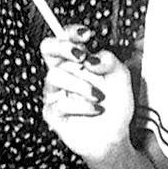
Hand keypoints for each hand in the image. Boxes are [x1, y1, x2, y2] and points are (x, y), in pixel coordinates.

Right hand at [41, 25, 133, 161]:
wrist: (115, 136)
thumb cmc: (114, 106)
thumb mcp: (120, 78)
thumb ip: (109, 61)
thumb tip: (92, 57)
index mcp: (75, 62)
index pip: (64, 38)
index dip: (70, 32)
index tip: (87, 34)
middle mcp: (62, 73)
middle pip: (47, 48)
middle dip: (63, 47)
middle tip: (81, 56)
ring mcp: (54, 92)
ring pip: (55, 76)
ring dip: (81, 85)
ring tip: (99, 96)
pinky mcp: (52, 112)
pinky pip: (61, 103)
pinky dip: (84, 105)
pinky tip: (96, 109)